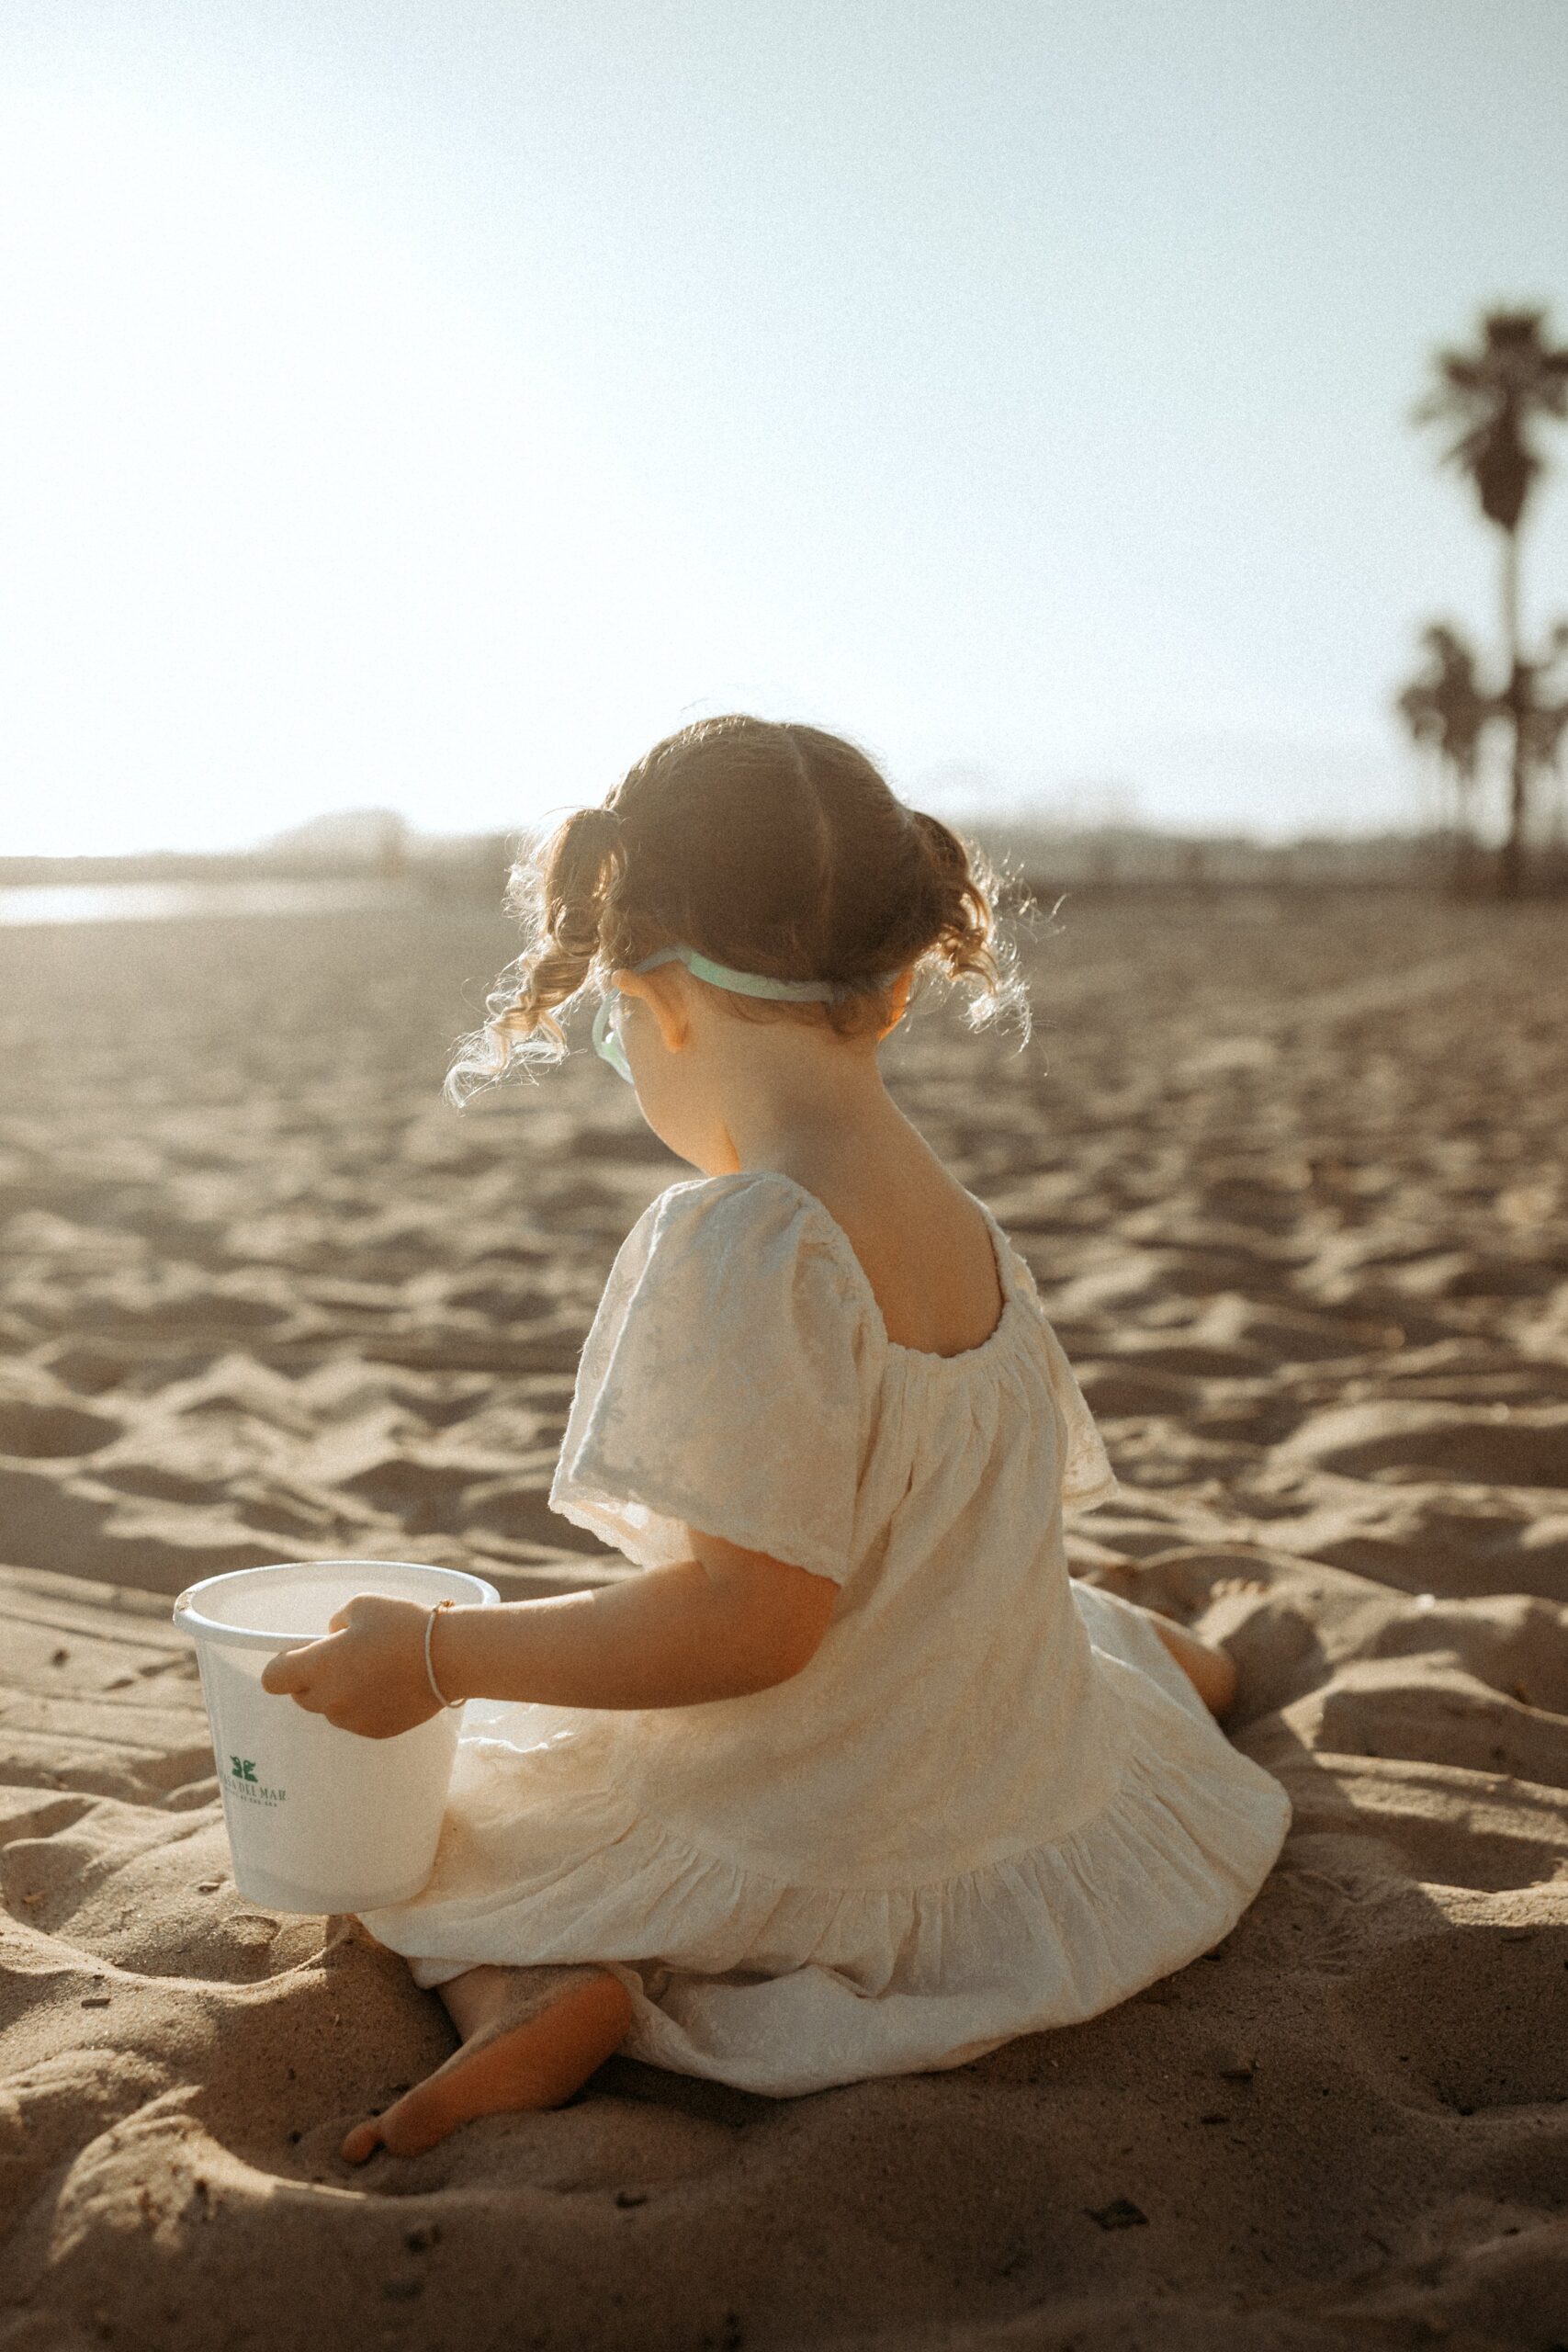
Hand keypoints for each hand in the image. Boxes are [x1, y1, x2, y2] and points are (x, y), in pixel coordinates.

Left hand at [259, 1593, 446, 1738]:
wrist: (448, 1657)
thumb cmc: (404, 1625)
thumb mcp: (362, 1605)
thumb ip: (335, 1624)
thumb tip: (331, 1638)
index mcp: (319, 1666)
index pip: (273, 1679)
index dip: (281, 1665)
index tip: (300, 1654)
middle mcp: (330, 1699)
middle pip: (300, 1696)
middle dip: (311, 1679)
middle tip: (339, 1659)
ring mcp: (352, 1720)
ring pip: (330, 1709)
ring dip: (338, 1694)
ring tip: (369, 1672)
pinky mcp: (375, 1731)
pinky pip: (355, 1720)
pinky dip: (362, 1706)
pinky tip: (386, 1687)